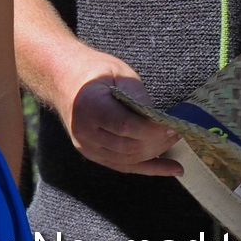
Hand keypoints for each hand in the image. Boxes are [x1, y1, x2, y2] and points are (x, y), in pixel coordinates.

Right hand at [51, 52, 180, 176]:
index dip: (153, 129)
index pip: (125, 126)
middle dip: (158, 141)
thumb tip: (161, 118)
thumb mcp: (118, 73)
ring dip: (155, 152)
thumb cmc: (92, 71)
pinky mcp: (92, 153)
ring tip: (174, 140)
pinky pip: (124, 166)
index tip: (174, 125)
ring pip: (128, 159)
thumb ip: (138, 95)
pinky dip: (150, 168)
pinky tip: (172, 169)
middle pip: (129, 146)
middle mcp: (84, 130)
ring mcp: (86, 145)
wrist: (62, 78)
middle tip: (179, 130)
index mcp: (89, 106)